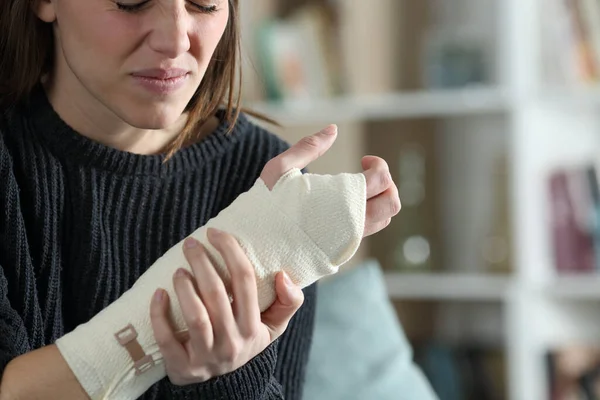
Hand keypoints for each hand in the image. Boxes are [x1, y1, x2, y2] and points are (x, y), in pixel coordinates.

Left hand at [149, 229, 303, 385]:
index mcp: (253, 327)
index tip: (216, 233)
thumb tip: (284, 275)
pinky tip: (158, 294)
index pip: (245, 281)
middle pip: (217, 294)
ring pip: (196, 317)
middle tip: (190, 244)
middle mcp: (232, 341)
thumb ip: (288, 302)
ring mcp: (206, 355)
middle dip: (202, 263)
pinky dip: (159, 314)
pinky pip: (168, 339)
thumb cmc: (246, 342)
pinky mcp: (182, 366)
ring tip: (178, 270)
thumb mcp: (273, 326)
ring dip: (184, 288)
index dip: (231, 251)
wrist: (226, 386)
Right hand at [260, 124, 400, 237]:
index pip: (381, 179)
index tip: (363, 159)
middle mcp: (351, 225)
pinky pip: (367, 231)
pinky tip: (342, 206)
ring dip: (377, 200)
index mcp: (341, 202)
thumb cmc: (264, 206)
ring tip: (354, 189)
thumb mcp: (281, 169)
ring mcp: (347, 241)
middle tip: (366, 174)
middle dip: (386, 184)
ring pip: (383, 220)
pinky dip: (366, 215)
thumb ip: (309, 147)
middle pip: (392, 203)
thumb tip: (333, 128)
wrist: (253, 247)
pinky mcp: (341, 251)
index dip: (379, 164)